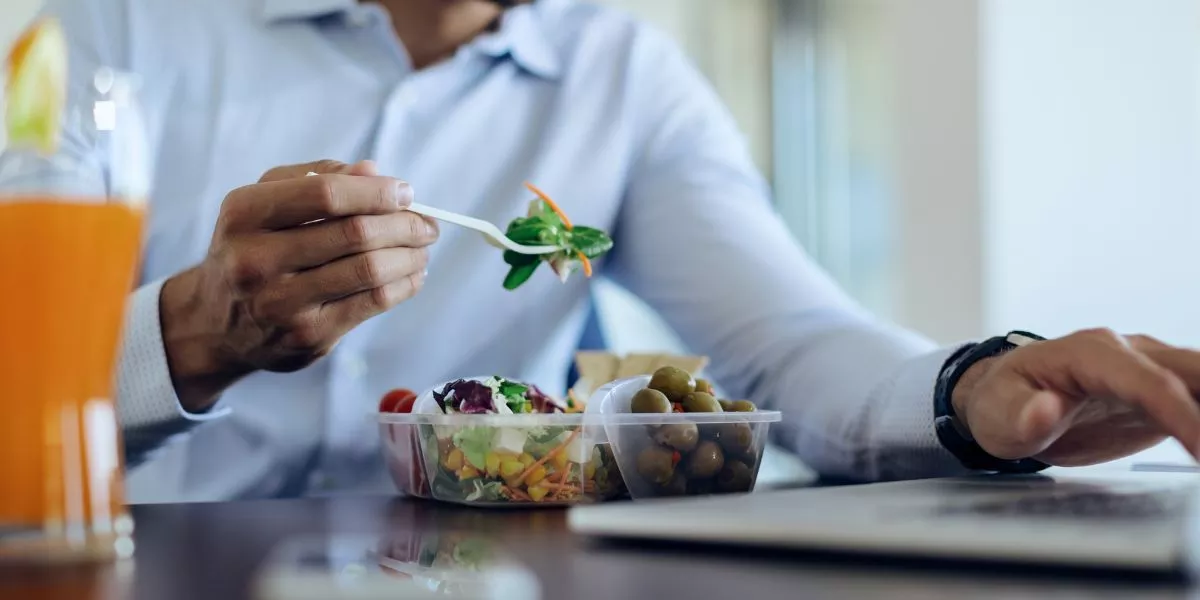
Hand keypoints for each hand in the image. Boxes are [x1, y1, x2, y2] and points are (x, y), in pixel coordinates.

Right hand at [160, 160, 437, 411]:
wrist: (216, 323)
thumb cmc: (252, 248)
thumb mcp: (266, 203)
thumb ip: (316, 178)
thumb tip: (375, 172)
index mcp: (244, 213)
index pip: (326, 193)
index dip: (376, 191)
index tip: (406, 192)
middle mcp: (256, 259)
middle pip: (355, 233)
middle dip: (404, 224)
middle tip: (428, 223)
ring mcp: (281, 302)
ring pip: (369, 271)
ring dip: (410, 255)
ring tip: (423, 248)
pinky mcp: (307, 336)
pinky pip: (372, 304)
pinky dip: (404, 285)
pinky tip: (413, 275)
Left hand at [952, 329, 1199, 465]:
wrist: (1004, 400)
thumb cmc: (1000, 404)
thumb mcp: (997, 415)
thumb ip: (1022, 415)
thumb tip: (1047, 409)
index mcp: (1087, 353)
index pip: (1146, 381)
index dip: (1180, 414)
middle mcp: (1123, 353)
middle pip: (1188, 370)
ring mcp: (1142, 369)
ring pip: (1196, 378)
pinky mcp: (1153, 393)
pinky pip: (1193, 398)